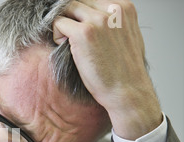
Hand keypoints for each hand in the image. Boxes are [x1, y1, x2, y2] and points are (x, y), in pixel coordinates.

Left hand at [53, 0, 162, 139]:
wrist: (127, 90)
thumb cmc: (124, 70)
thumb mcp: (126, 36)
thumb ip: (113, 21)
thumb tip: (93, 16)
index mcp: (124, 7)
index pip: (90, 0)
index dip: (81, 15)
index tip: (80, 32)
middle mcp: (112, 9)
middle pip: (77, 2)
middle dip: (71, 19)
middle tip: (72, 39)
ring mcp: (98, 20)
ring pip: (66, 9)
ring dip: (63, 26)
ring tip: (70, 44)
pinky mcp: (84, 33)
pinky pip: (58, 23)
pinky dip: (57, 35)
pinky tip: (68, 49)